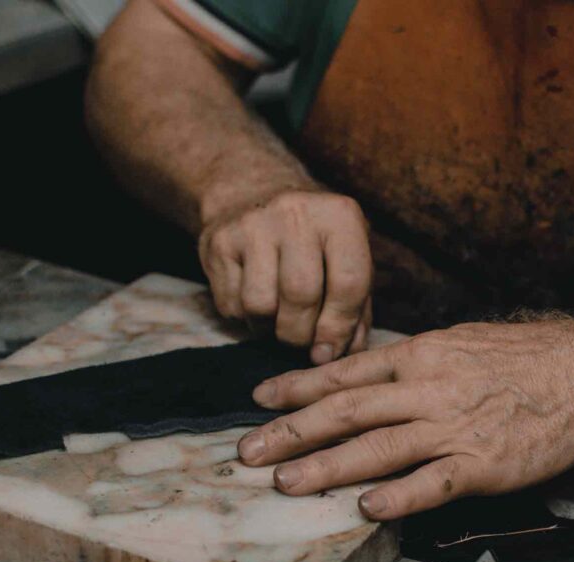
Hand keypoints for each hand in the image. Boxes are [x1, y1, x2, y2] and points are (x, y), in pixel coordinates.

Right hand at [199, 189, 372, 363]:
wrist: (252, 193)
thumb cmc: (312, 240)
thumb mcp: (346, 260)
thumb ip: (354, 309)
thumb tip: (337, 355)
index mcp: (340, 215)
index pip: (348, 283)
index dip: (340, 327)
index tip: (329, 351)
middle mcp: (296, 212)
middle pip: (301, 296)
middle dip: (302, 334)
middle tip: (301, 341)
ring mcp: (253, 224)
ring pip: (261, 305)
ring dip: (270, 329)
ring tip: (278, 320)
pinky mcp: (219, 241)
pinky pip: (232, 305)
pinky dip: (246, 319)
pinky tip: (255, 301)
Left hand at [236, 319, 573, 518]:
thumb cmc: (522, 357)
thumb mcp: (458, 341)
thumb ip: (411, 362)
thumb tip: (367, 374)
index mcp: (421, 357)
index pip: (346, 374)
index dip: (298, 388)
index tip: (260, 400)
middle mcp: (428, 390)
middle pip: (347, 411)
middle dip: (293, 432)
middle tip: (249, 451)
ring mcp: (454, 428)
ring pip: (379, 448)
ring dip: (327, 466)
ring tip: (286, 482)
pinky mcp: (482, 464)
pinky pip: (434, 483)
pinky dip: (398, 497)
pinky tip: (366, 508)